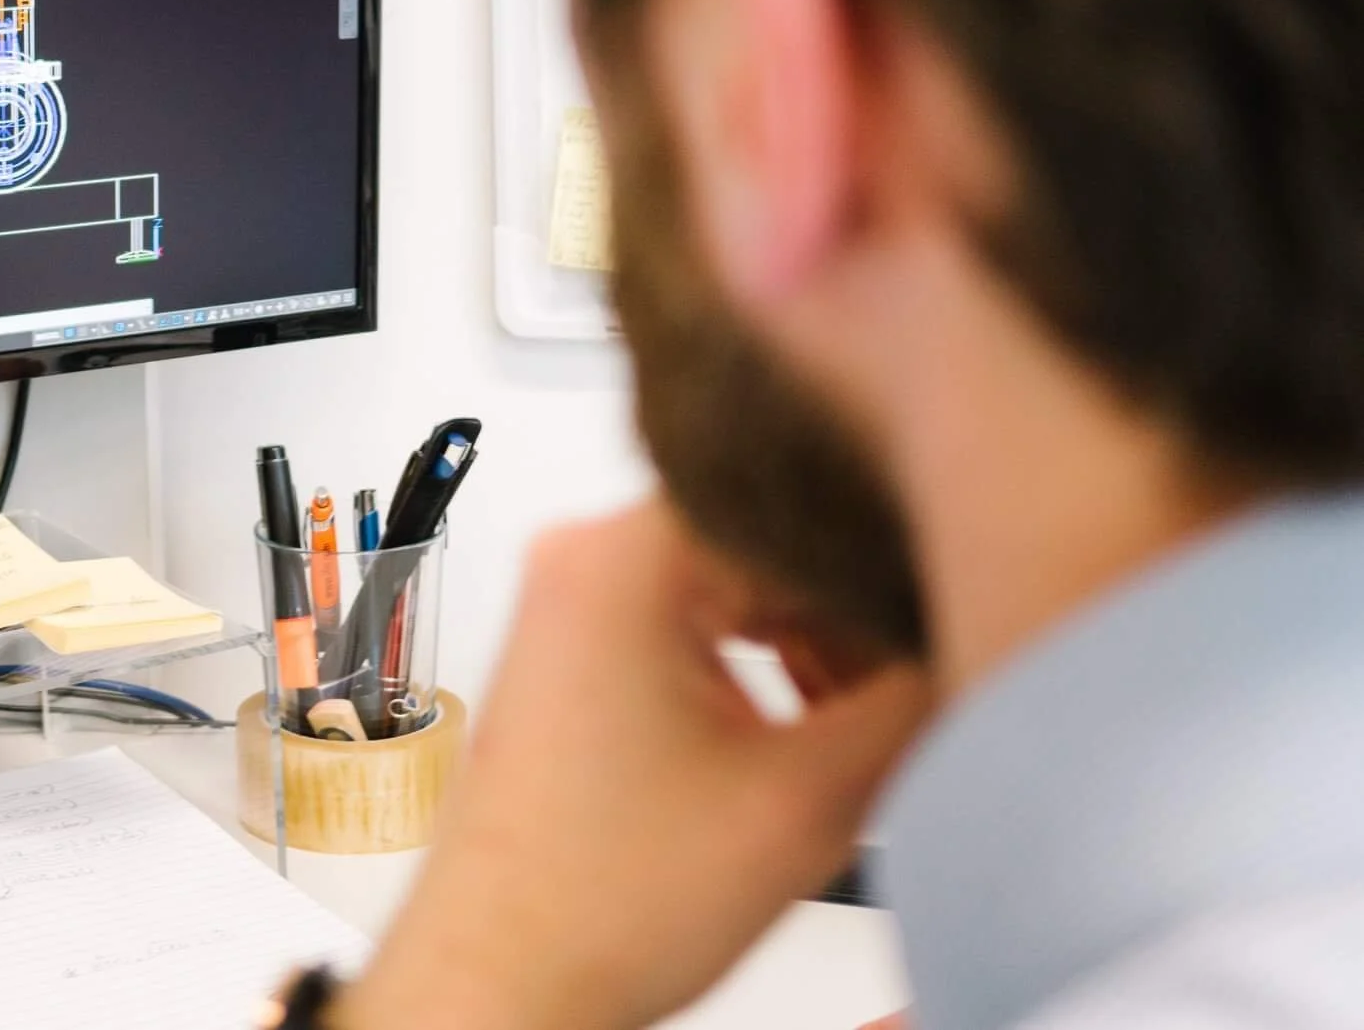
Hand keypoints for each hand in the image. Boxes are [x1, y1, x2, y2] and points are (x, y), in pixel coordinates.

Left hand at [331, 499, 931, 1029]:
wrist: (506, 975)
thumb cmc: (597, 905)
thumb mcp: (814, 795)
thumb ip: (919, 696)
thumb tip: (977, 628)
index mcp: (623, 554)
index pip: (810, 507)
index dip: (899, 566)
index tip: (953, 609)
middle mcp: (583, 555)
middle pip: (774, 541)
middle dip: (859, 618)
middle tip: (921, 685)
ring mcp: (570, 598)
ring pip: (742, 581)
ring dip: (818, 646)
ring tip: (866, 724)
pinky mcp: (574, 645)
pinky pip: (697, 618)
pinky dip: (762, 665)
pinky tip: (808, 728)